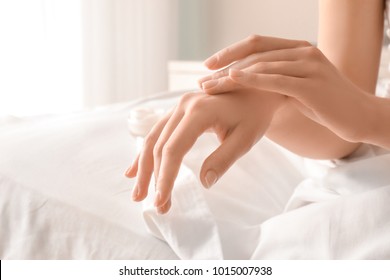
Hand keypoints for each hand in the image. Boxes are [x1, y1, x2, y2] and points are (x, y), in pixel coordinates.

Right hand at [125, 89, 283, 213]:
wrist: (257, 90)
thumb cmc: (254, 114)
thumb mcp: (245, 139)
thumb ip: (223, 159)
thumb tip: (204, 183)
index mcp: (199, 111)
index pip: (174, 150)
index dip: (165, 177)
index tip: (162, 201)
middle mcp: (183, 106)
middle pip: (159, 146)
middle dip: (155, 178)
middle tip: (156, 206)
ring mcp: (178, 106)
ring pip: (153, 139)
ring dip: (144, 168)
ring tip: (138, 194)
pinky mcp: (179, 111)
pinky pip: (157, 133)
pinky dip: (146, 153)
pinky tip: (134, 170)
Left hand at [199, 35, 375, 142]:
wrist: (358, 116)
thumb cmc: (324, 105)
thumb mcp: (296, 87)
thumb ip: (274, 81)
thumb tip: (246, 88)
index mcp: (298, 49)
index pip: (257, 43)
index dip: (230, 52)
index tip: (208, 65)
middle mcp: (303, 51)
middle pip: (254, 54)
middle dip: (223, 67)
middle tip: (202, 81)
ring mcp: (309, 65)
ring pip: (261, 65)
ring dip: (231, 76)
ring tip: (209, 87)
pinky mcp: (312, 84)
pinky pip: (275, 79)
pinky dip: (251, 79)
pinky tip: (232, 80)